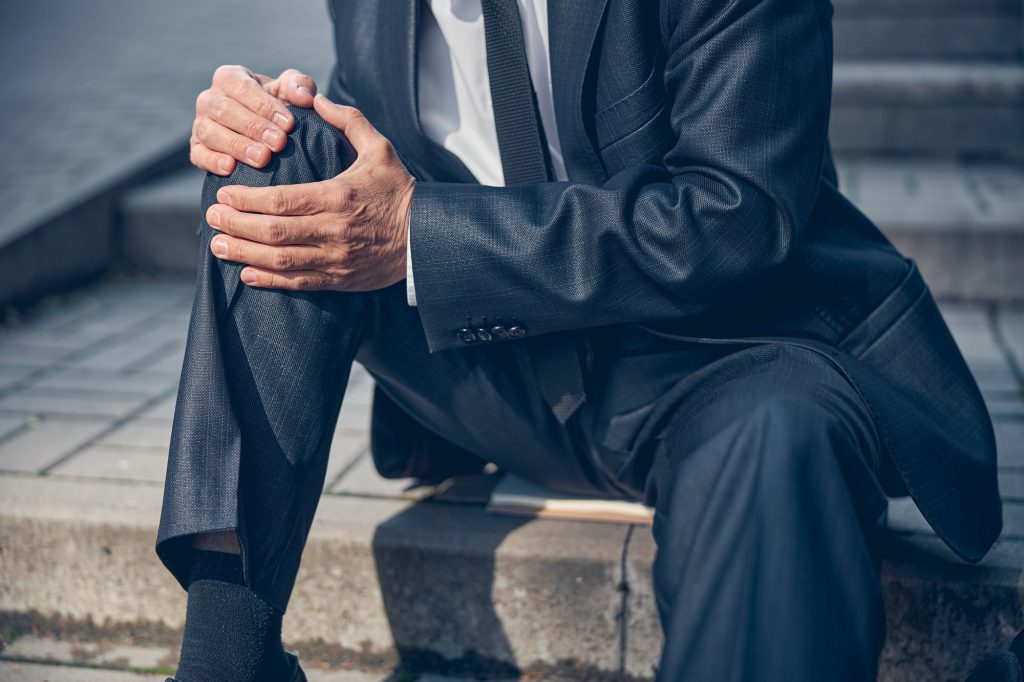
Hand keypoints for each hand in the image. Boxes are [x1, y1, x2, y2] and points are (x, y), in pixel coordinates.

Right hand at [190, 65, 317, 174]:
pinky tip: (231, 168)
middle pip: (224, 110)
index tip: (288, 124)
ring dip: (237, 146)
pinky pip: (199, 155)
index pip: (242, 87)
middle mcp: (209, 99)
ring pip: (210, 132)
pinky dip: (212, 161)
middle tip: (279, 143)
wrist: (265, 130)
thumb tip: (304, 98)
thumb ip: (299, 87)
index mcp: (229, 78)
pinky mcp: (197, 149)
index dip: (264, 105)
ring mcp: (201, 124)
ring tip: (262, 159)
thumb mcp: (290, 91)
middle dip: (253, 127)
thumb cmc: (277, 105)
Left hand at [205, 95, 415, 291]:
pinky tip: (247, 273)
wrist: (427, 239)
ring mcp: (335, 259)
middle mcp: (333, 230)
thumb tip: (315, 97)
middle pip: (273, 231)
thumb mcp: (380, 150)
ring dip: (244, 253)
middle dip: (236, 225)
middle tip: (211, 217)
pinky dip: (269, 279)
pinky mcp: (340, 279)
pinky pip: (298, 282)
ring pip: (281, 260)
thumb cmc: (401, 192)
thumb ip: (348, 121)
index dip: (247, 200)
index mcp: (338, 197)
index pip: (281, 200)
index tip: (224, 194)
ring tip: (218, 245)